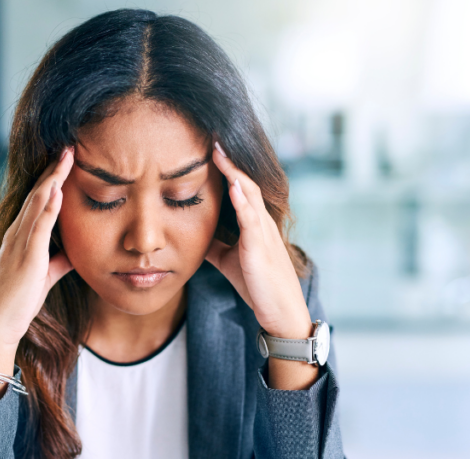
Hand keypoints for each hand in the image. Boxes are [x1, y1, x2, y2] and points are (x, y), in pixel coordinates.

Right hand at [0, 147, 75, 395]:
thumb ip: (59, 261)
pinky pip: (38, 228)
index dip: (52, 179)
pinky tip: (58, 191)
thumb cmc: (18, 303)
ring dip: (52, 180)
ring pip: (36, 204)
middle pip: (37, 194)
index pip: (38, 201)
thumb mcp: (44, 277)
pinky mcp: (25, 259)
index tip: (66, 161)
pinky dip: (48, 208)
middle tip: (69, 147)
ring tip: (66, 158)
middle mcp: (16, 235)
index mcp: (20, 237)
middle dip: (53, 170)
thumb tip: (76, 251)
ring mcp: (19, 245)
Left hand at [204, 142, 316, 389]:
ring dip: (234, 172)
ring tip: (220, 151)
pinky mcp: (261, 248)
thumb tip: (190, 232)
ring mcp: (263, 233)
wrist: (279, 312)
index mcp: (253, 223)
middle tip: (213, 135)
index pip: (239, 187)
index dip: (225, 167)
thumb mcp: (227, 259)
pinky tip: (233, 186)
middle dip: (229, 160)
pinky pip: (253, 220)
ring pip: (250, 194)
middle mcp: (261, 222)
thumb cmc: (256, 284)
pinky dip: (244, 201)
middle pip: (245, 182)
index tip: (208, 145)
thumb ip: (213, 243)